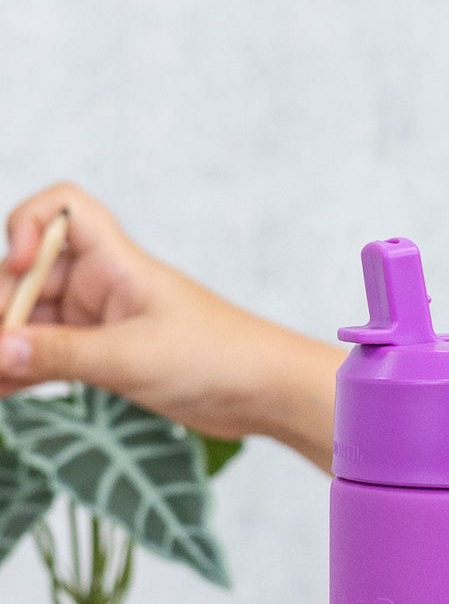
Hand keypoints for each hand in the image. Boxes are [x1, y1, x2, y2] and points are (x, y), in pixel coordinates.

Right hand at [0, 182, 339, 464]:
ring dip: (8, 346)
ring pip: (34, 322)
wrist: (267, 395)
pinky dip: (26, 371)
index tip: (20, 261)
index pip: (62, 208)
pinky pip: (52, 357)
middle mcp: (103, 284)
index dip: (29, 225)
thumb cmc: (219, 358)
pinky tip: (3, 391)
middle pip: (29, 276)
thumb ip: (61, 356)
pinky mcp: (108, 359)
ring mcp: (102, 322)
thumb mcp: (131, 358)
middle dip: (3, 308)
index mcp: (115, 261)